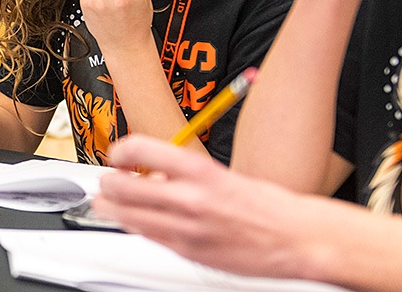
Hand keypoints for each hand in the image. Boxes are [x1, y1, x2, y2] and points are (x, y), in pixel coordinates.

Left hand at [93, 135, 304, 279]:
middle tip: (109, 180)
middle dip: (107, 183)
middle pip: (120, 187)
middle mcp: (189, 198)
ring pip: (124, 215)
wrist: (295, 238)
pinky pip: (145, 236)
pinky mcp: (187, 252)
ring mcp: (185, 229)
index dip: (119, 151)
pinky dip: (135, 226)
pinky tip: (139, 219)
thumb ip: (182, 172)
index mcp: (200, 170)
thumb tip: (151, 171)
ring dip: (111, 207)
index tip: (118, 156)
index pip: (139, 149)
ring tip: (113, 201)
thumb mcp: (220, 173)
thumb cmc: (264, 204)